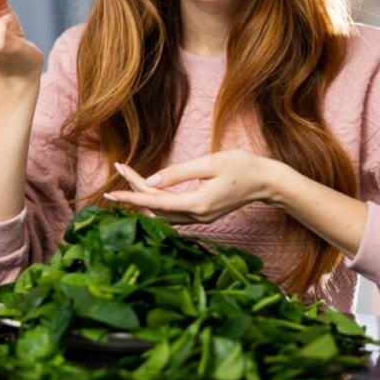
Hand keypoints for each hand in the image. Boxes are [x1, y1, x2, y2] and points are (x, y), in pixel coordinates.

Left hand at [107, 150, 282, 223]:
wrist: (267, 181)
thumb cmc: (242, 166)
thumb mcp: (209, 163)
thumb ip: (178, 173)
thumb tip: (150, 182)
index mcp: (197, 203)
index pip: (156, 202)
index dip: (132, 196)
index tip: (112, 191)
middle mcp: (196, 215)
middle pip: (156, 206)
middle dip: (135, 189)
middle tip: (119, 168)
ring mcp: (200, 217)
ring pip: (163, 212)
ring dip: (144, 197)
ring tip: (127, 177)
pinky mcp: (203, 213)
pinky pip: (173, 212)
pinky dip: (157, 203)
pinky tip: (148, 192)